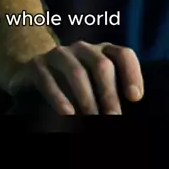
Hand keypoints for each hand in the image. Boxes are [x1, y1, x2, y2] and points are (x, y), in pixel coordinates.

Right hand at [10, 41, 142, 114]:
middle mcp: (82, 48)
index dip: (132, 74)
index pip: (123, 55)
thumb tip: (118, 114)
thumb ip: (109, 93)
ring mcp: (59, 54)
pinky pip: (49, 80)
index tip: (135, 98)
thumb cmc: (74, 84)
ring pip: (77, 72)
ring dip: (87, 99)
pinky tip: (67, 114)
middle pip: (101, 65)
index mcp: (102, 51)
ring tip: (92, 120)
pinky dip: (59, 98)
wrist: (34, 70)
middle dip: (109, 94)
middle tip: (114, 118)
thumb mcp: (94, 84)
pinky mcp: (37, 65)